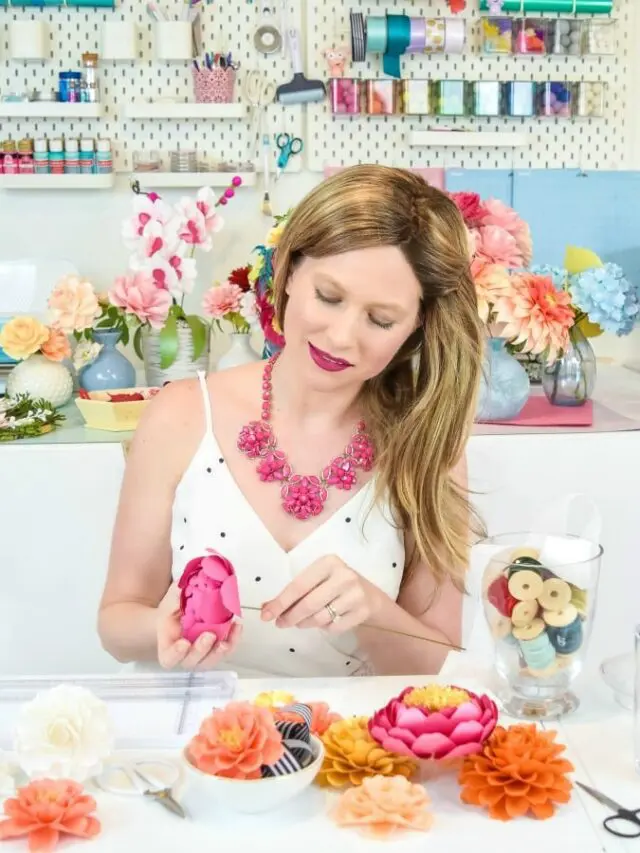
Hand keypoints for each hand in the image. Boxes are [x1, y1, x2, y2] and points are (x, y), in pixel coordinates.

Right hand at [156, 583, 242, 669]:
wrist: (180, 613)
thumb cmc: (172, 610)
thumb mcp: (171, 600)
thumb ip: (176, 597)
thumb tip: (185, 588)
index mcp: (167, 647)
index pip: (169, 658)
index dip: (176, 654)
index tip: (183, 643)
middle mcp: (184, 656)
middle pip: (193, 662)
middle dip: (202, 650)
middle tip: (209, 635)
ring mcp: (202, 655)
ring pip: (212, 660)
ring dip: (222, 649)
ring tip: (230, 631)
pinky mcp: (216, 649)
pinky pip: (226, 650)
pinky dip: (233, 639)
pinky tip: (237, 626)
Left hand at [261, 555, 382, 633]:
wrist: (371, 596)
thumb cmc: (336, 585)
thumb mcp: (317, 580)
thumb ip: (294, 592)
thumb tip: (266, 607)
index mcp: (328, 562)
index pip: (299, 585)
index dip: (280, 602)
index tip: (266, 615)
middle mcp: (344, 575)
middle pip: (309, 604)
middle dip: (290, 617)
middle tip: (280, 624)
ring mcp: (355, 594)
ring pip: (320, 618)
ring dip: (305, 623)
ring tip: (301, 621)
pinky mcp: (362, 612)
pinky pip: (334, 627)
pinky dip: (324, 628)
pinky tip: (325, 621)